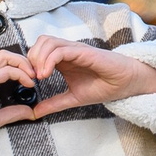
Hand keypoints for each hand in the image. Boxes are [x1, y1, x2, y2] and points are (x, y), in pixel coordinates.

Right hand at [0, 51, 41, 142]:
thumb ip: (14, 112)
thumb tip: (31, 112)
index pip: (3, 62)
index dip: (20, 66)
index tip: (31, 80)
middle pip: (5, 54)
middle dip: (23, 60)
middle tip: (34, 74)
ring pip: (5, 56)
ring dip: (22, 63)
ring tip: (32, 75)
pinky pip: (5, 71)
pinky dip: (20, 74)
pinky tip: (27, 83)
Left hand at [22, 36, 155, 111]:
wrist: (127, 84)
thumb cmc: (104, 86)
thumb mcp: (72, 98)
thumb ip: (53, 104)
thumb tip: (34, 113)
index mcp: (63, 60)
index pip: (38, 51)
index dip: (29, 64)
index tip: (28, 82)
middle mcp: (67, 51)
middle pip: (40, 42)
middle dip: (30, 59)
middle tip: (31, 78)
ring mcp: (75, 49)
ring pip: (47, 42)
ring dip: (38, 58)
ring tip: (39, 77)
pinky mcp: (84, 52)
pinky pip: (61, 50)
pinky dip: (49, 60)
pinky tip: (46, 75)